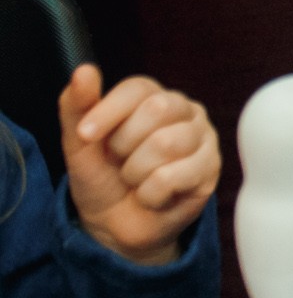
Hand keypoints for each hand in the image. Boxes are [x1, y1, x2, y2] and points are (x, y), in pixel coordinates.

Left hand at [57, 65, 219, 267]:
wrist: (116, 226)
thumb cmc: (102, 178)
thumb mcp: (79, 145)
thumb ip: (77, 106)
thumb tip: (83, 70)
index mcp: (153, 98)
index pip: (138, 88)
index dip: (109, 110)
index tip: (85, 135)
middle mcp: (184, 111)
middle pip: (158, 109)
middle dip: (124, 144)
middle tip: (120, 162)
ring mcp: (203, 138)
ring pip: (167, 143)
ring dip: (136, 172)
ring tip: (136, 180)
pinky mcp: (211, 169)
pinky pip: (173, 176)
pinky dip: (150, 194)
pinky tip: (153, 195)